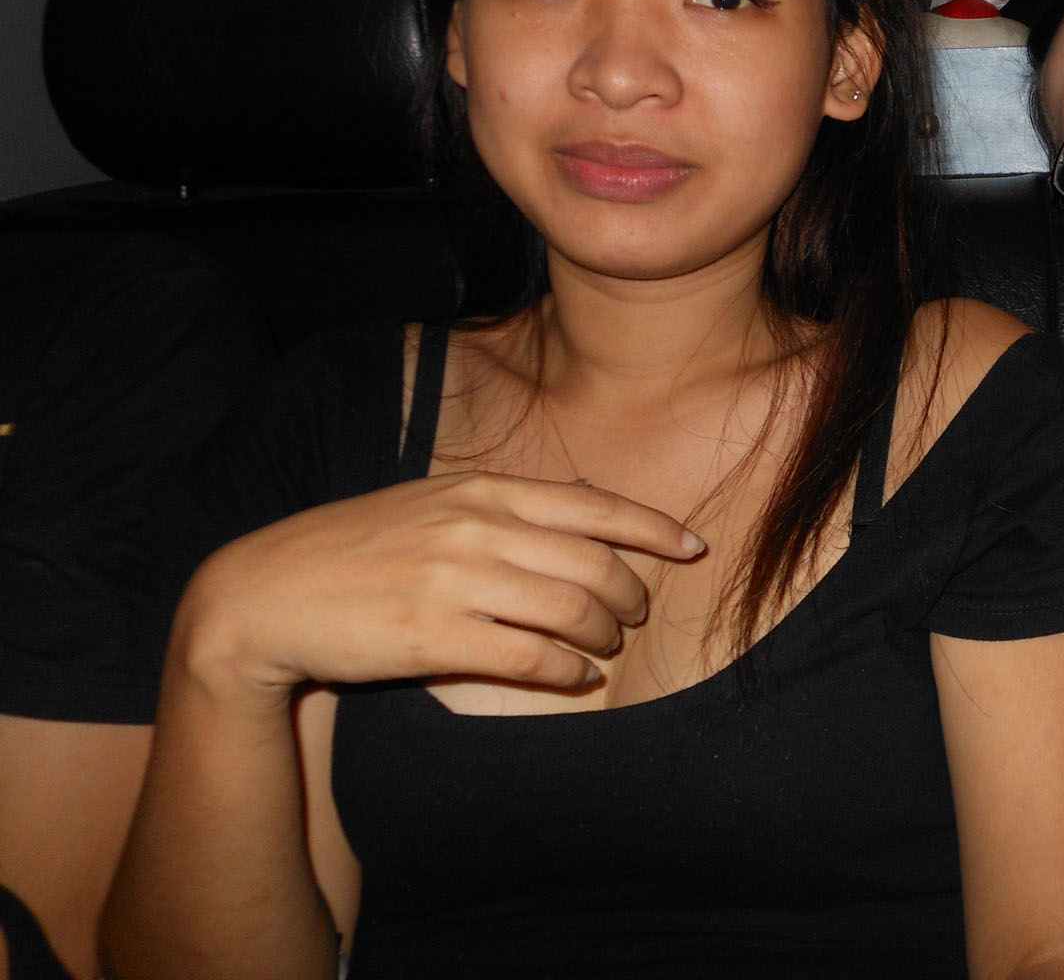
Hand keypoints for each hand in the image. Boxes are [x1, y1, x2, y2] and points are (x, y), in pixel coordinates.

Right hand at [172, 473, 703, 704]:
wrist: (267, 593)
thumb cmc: (359, 549)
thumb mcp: (433, 504)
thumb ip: (502, 507)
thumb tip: (582, 512)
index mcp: (481, 490)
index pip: (595, 506)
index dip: (653, 529)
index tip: (692, 547)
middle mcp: (476, 528)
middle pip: (594, 563)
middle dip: (631, 594)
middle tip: (636, 615)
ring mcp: (455, 581)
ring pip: (570, 611)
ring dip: (602, 637)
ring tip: (602, 649)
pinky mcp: (433, 637)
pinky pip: (528, 657)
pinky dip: (565, 671)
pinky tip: (573, 677)